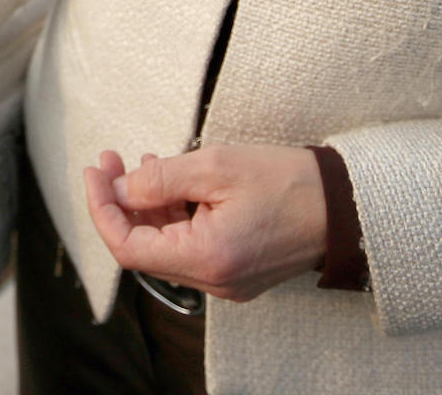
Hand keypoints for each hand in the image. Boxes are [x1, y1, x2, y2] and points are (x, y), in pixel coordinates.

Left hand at [81, 143, 326, 301]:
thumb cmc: (288, 181)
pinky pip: (189, 247)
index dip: (102, 208)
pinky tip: (170, 182)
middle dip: (121, 202)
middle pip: (144, 248)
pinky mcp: (237, 271)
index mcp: (206, 259)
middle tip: (111, 160)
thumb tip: (119, 189)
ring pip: (166, 246)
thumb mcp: (216, 167)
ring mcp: (226, 280)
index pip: (128, 247)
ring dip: (147, 206)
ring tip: (141, 163)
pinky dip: (173, 215)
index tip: (95, 171)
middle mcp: (213, 281)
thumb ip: (160, 180)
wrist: (346, 206)